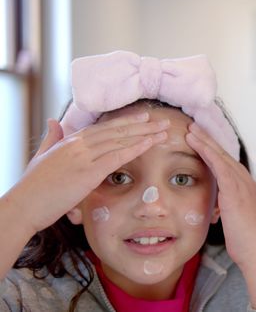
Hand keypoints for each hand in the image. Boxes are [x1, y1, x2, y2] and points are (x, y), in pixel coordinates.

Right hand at [8, 112, 167, 232]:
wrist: (23, 206)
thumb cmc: (32, 187)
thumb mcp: (42, 157)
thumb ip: (51, 138)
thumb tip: (52, 120)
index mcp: (69, 141)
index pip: (104, 128)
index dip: (125, 122)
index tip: (143, 117)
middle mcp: (78, 145)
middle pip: (116, 130)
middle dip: (141, 125)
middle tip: (162, 120)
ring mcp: (83, 157)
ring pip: (120, 140)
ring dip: (145, 134)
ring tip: (164, 130)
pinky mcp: (87, 172)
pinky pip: (117, 156)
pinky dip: (136, 148)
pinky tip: (150, 143)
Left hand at [186, 123, 255, 309]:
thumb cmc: (245, 242)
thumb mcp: (235, 220)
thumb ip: (227, 207)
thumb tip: (218, 206)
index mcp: (246, 187)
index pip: (227, 163)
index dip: (212, 150)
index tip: (199, 139)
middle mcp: (247, 182)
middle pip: (224, 155)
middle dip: (208, 140)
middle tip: (193, 126)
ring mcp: (243, 185)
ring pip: (221, 157)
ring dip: (205, 142)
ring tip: (191, 130)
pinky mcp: (236, 192)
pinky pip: (220, 167)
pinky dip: (208, 153)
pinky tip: (197, 144)